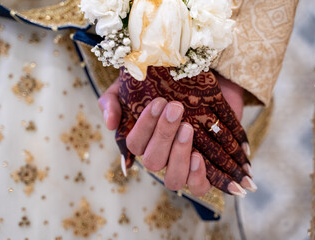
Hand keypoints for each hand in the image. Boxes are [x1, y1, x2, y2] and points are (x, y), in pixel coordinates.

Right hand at [99, 81, 210, 195]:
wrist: (198, 78)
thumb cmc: (161, 82)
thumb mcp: (132, 84)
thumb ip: (112, 101)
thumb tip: (110, 124)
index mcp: (143, 140)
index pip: (135, 144)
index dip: (144, 127)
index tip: (159, 102)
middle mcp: (161, 155)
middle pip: (153, 161)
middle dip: (163, 135)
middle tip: (175, 108)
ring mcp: (182, 164)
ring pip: (173, 179)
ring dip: (178, 155)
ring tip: (187, 128)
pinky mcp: (205, 168)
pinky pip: (198, 187)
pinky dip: (197, 178)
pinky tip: (199, 157)